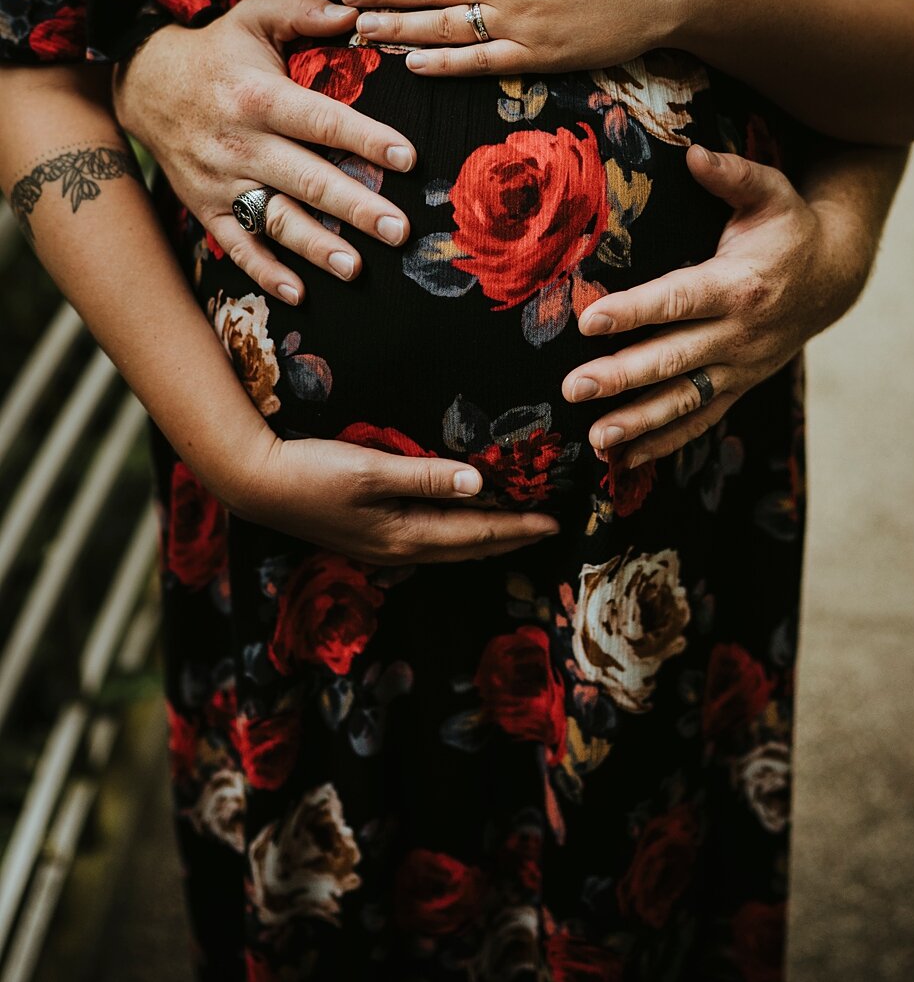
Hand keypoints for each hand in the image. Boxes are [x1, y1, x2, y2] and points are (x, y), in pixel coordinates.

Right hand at [112, 0, 418, 304]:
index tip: (408, 158)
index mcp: (259, 95)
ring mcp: (222, 180)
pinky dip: (265, 272)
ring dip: (316, 247)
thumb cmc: (216, 51)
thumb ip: (303, 10)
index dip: (366, 139)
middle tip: (400, 230)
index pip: (322, 119)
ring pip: (275, 219)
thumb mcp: (253, 16)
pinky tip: (299, 293)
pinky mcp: (207, 207)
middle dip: (356, 207)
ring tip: (356, 268)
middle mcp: (241, 142)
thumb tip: (356, 13)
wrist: (144, 85)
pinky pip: (237, 245)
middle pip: (307, 179)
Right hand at [223, 426, 558, 564]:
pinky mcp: (366, 537)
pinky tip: (456, 526)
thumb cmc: (312, 472)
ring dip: (483, 540)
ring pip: (448, 547)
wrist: (256, 484)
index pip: (476, 532)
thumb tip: (479, 485)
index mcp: (405, 534)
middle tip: (545, 528)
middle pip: (467, 547)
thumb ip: (426, 477)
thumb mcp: (372, 469)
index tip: (552, 521)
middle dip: (508, 539)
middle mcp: (398, 548)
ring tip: (513, 530)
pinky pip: (427, 542)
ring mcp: (381, 547)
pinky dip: (454, 535)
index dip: (516, 526)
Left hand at [566, 144, 874, 465]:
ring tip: (596, 439)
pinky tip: (623, 460)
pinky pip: (699, 420)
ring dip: (639, 423)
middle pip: (673, 360)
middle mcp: (739, 334)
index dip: (634, 311)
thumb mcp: (770, 192)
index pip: (677, 300)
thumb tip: (693, 152)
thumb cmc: (788, 229)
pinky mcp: (738, 387)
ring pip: (685, 401)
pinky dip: (664, 443)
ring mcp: (739, 368)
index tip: (589, 320)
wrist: (834, 277)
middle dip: (621, 377)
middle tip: (573, 387)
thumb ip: (732, 175)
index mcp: (738, 285)